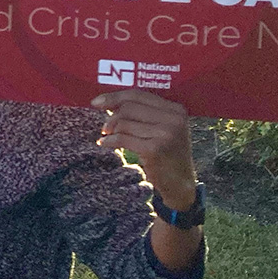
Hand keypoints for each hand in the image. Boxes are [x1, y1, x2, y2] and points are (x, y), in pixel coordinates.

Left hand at [92, 90, 196, 209]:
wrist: (180, 183)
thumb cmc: (167, 154)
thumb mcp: (163, 129)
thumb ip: (144, 113)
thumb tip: (109, 102)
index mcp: (176, 110)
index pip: (138, 95)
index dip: (114, 97)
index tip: (96, 102)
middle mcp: (174, 119)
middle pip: (129, 108)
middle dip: (112, 117)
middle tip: (105, 128)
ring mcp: (166, 134)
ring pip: (124, 123)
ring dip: (111, 130)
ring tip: (108, 137)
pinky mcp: (155, 149)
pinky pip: (122, 139)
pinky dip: (109, 141)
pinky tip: (104, 143)